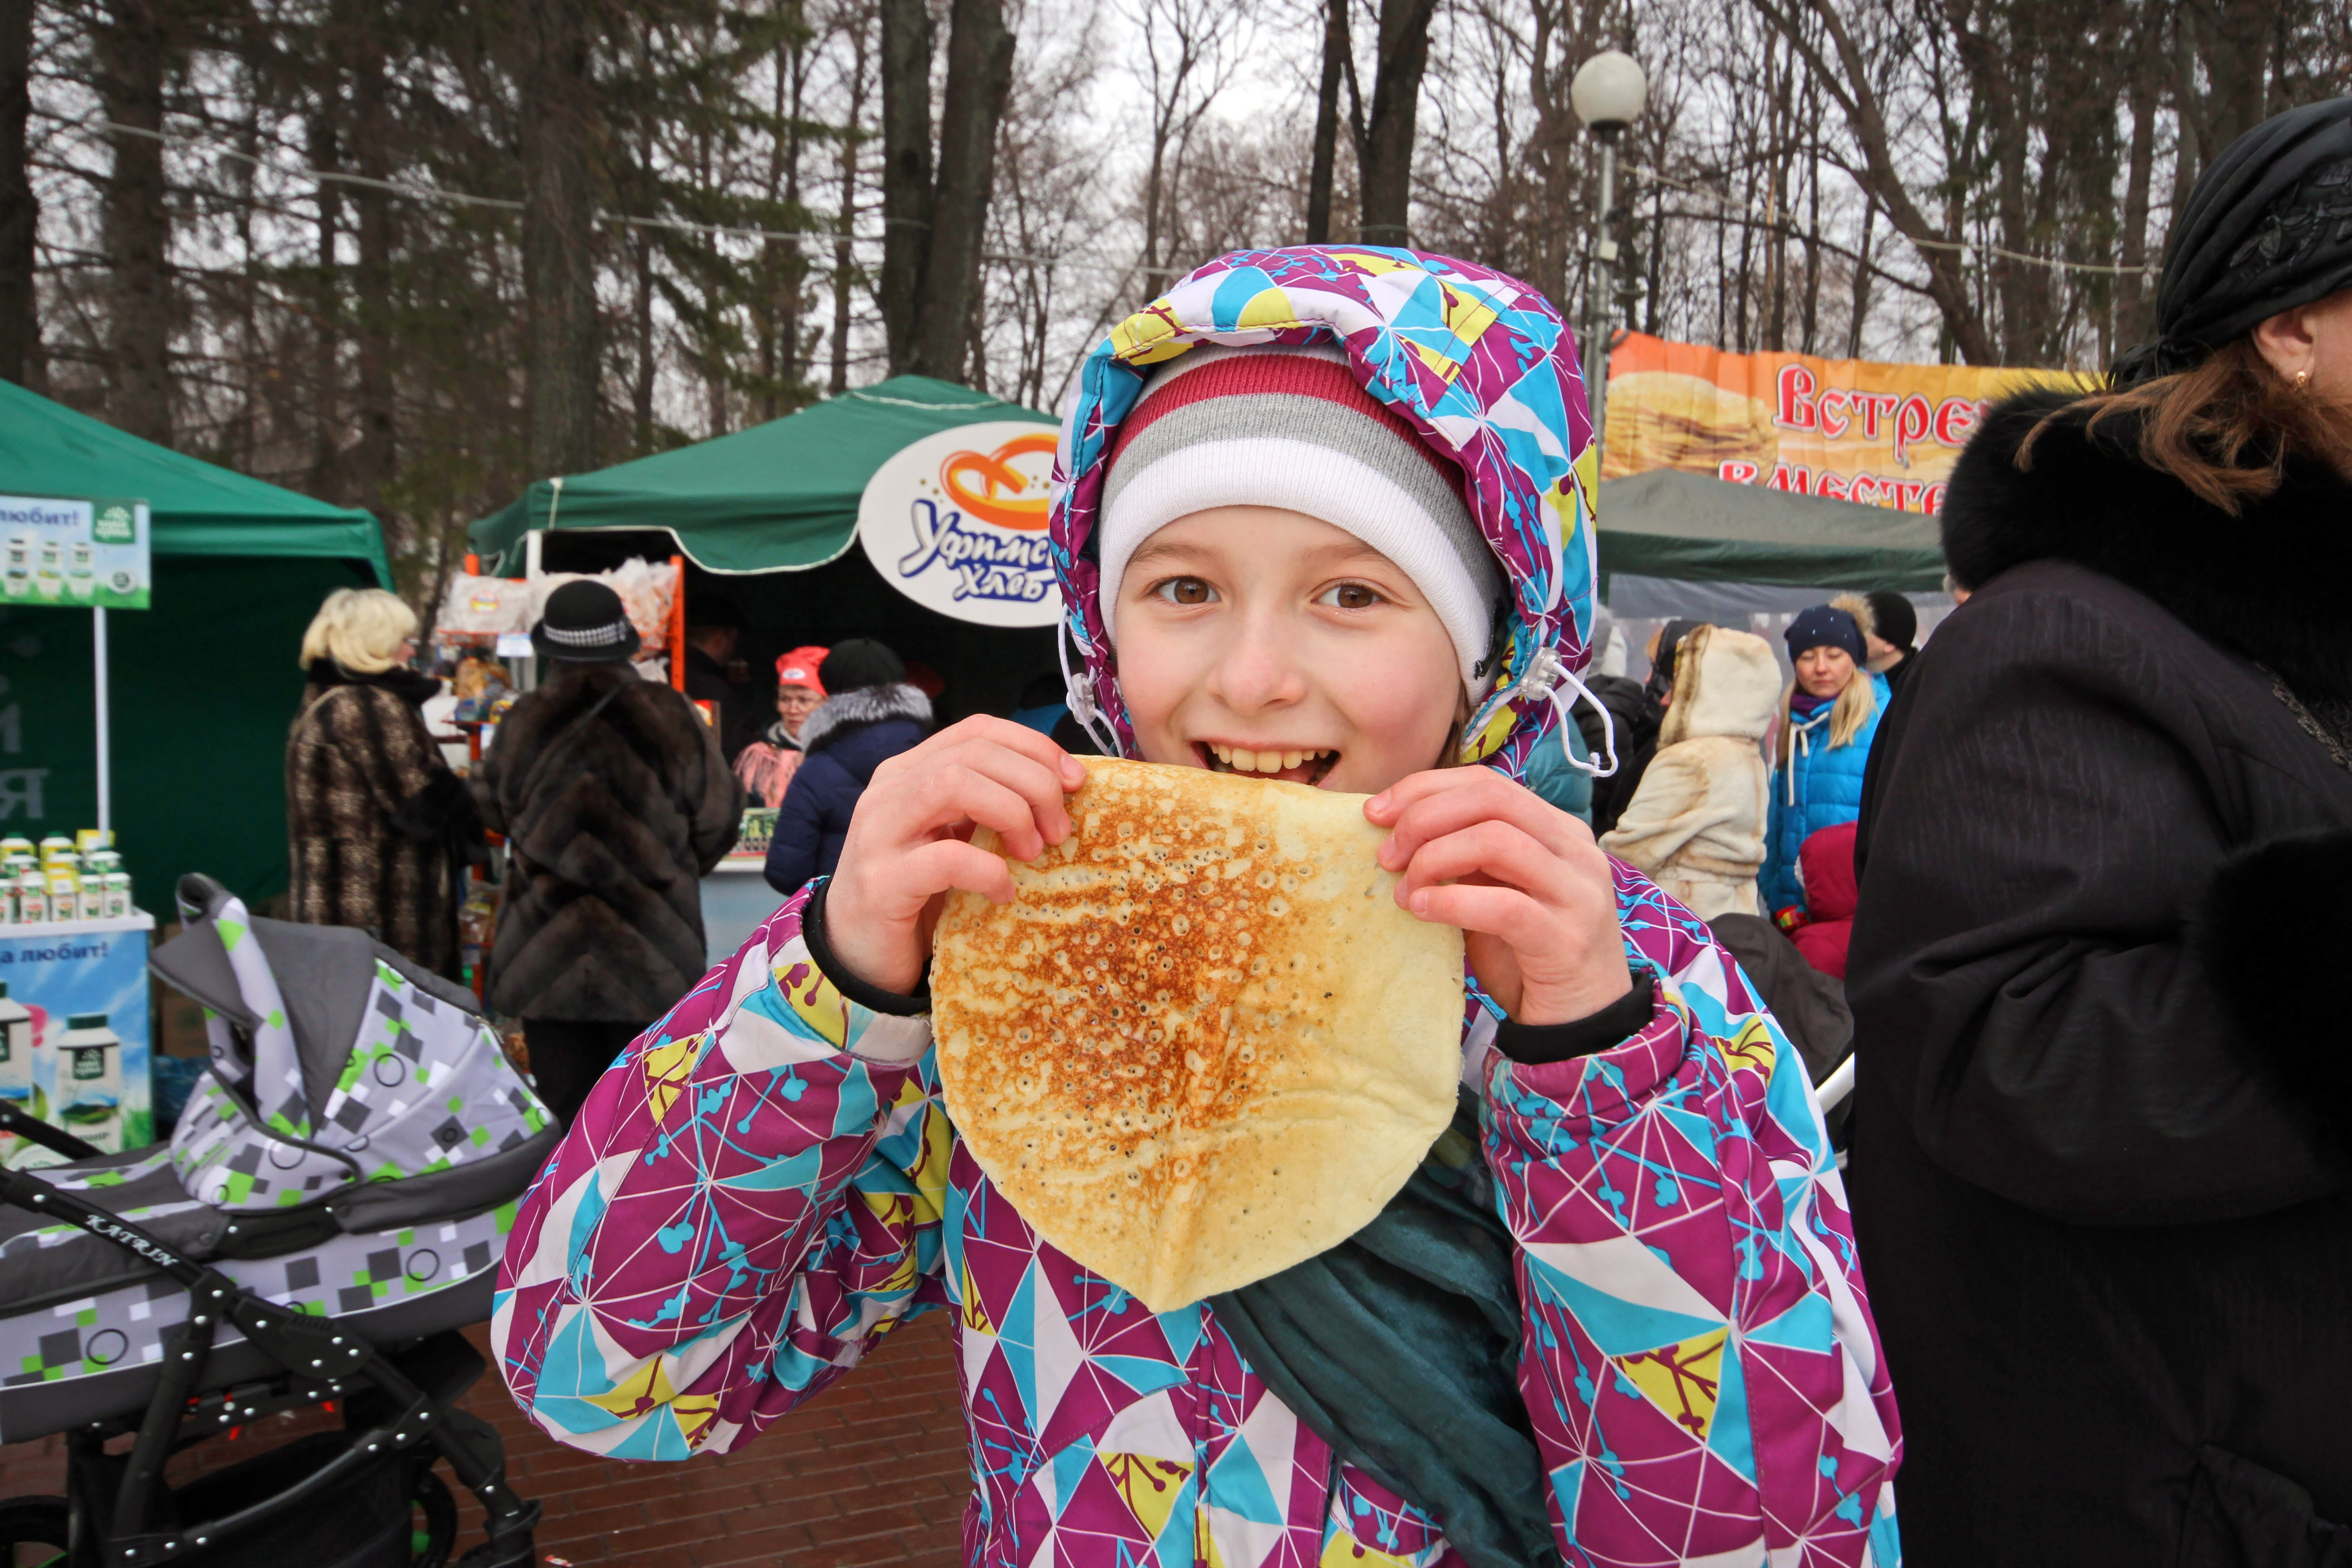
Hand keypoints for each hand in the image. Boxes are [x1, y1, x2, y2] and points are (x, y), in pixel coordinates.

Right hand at [823, 717, 1086, 993]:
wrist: (857, 954)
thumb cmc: (917, 894)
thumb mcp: (953, 837)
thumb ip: (986, 806)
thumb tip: (1060, 789)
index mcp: (908, 772)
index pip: (977, 731)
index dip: (1034, 747)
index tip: (1074, 782)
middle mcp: (889, 791)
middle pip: (974, 752)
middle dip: (1034, 783)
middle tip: (1058, 831)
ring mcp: (879, 833)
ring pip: (954, 784)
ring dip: (1011, 812)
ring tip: (1033, 853)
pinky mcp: (881, 882)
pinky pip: (947, 858)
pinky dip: (989, 872)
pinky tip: (1003, 893)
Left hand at [1367, 768, 1631, 1026]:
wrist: (1583, 1021)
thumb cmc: (1529, 955)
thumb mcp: (1494, 893)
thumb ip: (1465, 859)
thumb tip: (1396, 832)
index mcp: (1557, 829)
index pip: (1486, 783)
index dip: (1424, 789)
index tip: (1376, 812)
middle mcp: (1575, 849)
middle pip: (1491, 799)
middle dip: (1424, 817)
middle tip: (1386, 855)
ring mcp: (1577, 892)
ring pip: (1497, 841)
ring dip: (1434, 859)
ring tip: (1405, 891)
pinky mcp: (1567, 939)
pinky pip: (1504, 905)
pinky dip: (1452, 902)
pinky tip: (1422, 910)